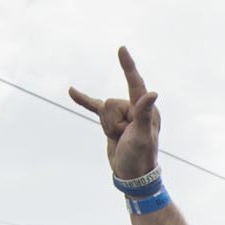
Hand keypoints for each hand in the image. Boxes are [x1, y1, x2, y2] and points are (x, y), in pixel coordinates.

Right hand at [67, 46, 159, 180]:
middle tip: (125, 138)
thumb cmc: (140, 157)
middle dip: (111, 122)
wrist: (132, 176)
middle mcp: (135, 109)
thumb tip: (153, 93)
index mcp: (146, 110)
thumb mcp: (141, 136)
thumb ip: (144, 114)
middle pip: (110, 103)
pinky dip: (83, 100)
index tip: (121, 49)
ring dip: (106, 126)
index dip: (127, 66)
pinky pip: (94, 107)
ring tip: (119, 139)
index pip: (135, 83)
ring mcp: (122, 114)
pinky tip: (71, 92)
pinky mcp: (111, 121)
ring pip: (102, 109)